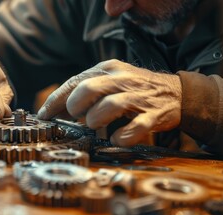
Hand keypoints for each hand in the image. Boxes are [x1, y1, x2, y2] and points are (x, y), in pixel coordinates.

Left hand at [37, 59, 181, 146]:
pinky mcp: (153, 116)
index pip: (74, 81)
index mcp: (108, 69)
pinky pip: (134, 128)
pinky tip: (115, 138)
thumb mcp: (110, 83)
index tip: (44, 115)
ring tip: (95, 125)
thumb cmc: (135, 90)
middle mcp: (122, 80)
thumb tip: (55, 109)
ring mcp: (138, 98)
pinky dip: (121, 137)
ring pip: (109, 106)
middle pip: (88, 88)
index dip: (55, 100)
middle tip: (77, 116)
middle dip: (75, 106)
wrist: (178, 93)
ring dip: (95, 120)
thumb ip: (85, 93)